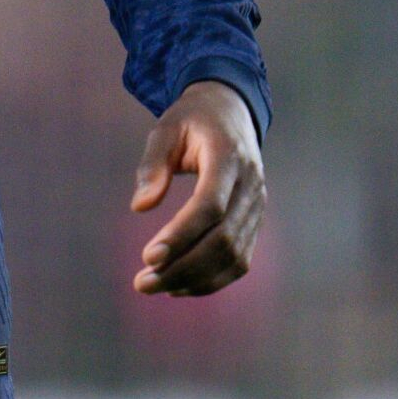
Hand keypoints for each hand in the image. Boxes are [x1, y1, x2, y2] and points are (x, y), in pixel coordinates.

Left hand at [130, 79, 264, 296]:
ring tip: (156, 286)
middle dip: (182, 267)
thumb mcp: (165, 129)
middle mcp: (250, 184)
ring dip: (195, 279)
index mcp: (228, 155)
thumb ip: (152, 165)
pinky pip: (240, 259)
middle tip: (142, 283)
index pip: (210, 205)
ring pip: (234, 255)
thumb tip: (140, 207)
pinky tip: (179, 285)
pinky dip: (212, 279)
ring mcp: (257, 205)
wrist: (231, 111)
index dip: (181, 234)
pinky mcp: (255, 220)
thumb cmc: (191, 120)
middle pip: (223, 238)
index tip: (148, 256)